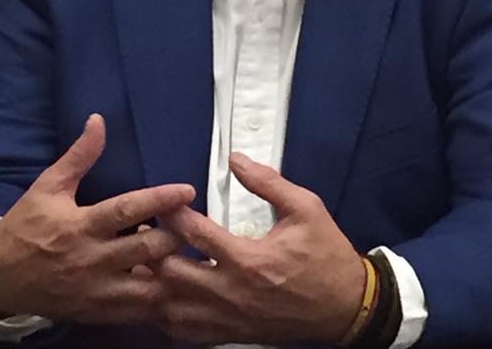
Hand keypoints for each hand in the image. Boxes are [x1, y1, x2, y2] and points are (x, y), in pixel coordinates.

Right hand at [0, 114, 194, 324]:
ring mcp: (95, 291)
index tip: (187, 189)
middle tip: (194, 222)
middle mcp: (91, 260)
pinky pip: (135, 312)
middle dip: (176, 237)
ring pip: (147, 287)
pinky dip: (157, 299)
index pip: (127, 210)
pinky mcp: (96, 314)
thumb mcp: (48, 186)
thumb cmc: (25, 227)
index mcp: (81, 225)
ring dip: (170, 272)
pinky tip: (170, 283)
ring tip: (187, 254)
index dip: (160, 199)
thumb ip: (79, 155)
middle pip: (146, 250)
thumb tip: (98, 120)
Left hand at [153, 152, 365, 344]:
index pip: (195, 234)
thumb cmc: (327, 256)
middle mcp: (233, 293)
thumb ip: (267, 182)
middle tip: (146, 232)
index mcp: (249, 260)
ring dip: (155, 287)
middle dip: (154, 252)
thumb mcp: (305, 208)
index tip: (163, 202)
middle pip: (173, 276)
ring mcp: (230, 319)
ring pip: (173, 310)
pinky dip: (168, 316)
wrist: (346, 307)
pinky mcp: (232, 335)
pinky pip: (187, 333)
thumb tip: (237, 159)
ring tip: (145, 265)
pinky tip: (162, 299)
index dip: (173, 214)